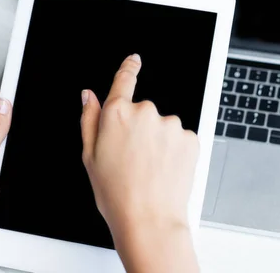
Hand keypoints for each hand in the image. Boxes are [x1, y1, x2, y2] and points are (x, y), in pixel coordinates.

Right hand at [80, 54, 199, 271]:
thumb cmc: (116, 193)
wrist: (149, 220)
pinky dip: (174, 151)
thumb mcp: (90, 156)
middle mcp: (145, 112)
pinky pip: (180, 138)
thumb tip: (89, 96)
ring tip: (150, 168)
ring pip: (163, 126)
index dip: (129, 68)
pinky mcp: (190, 138)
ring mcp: (170, 125)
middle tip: (133, 158)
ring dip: (158, 141)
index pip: (124, 80)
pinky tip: (165, 170)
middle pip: (143, 111)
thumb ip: (90, 119)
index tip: (134, 60)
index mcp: (117, 114)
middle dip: (139, 128)